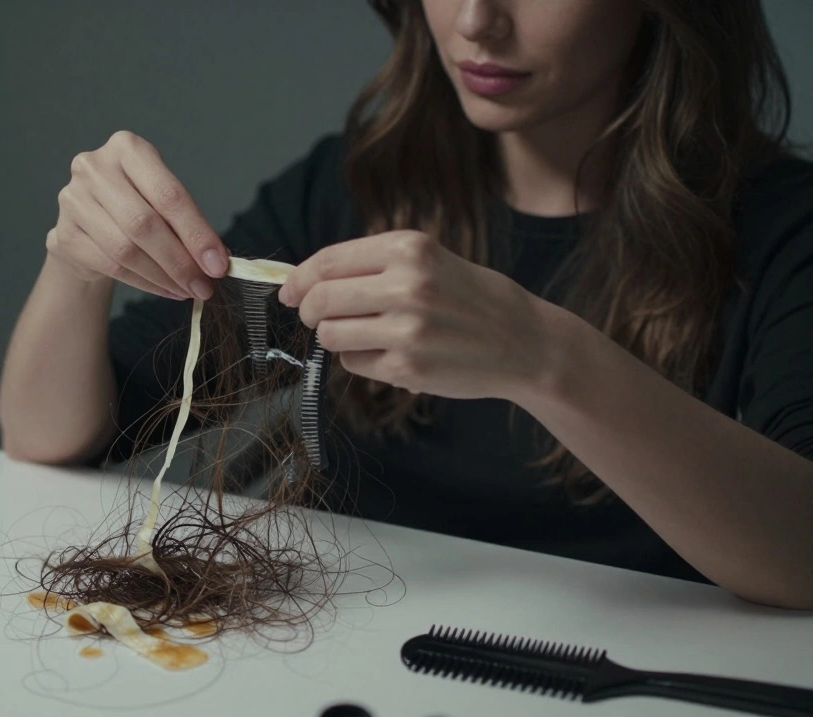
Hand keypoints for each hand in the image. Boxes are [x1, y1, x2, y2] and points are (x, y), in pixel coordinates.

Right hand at [46, 130, 228, 300]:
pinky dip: (144, 283)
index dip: (197, 233)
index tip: (218, 264)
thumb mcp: (161, 201)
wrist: (88, 226)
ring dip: (163, 276)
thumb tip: (214, 261)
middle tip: (203, 286)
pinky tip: (164, 289)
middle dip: (179, 261)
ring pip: (125, 250)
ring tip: (187, 290)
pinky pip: (110, 266)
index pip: (169, 195)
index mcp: (127, 148)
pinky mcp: (64, 234)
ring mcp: (73, 200)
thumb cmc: (135, 206)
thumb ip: (185, 224)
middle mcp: (95, 168)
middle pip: (144, 224)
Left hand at [277, 231, 555, 399]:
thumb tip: (304, 280)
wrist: (525, 342)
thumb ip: (372, 266)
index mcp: (409, 249)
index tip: (290, 291)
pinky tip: (391, 355)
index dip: (299, 278)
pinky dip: (362, 360)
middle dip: (308, 311)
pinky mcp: (407, 367)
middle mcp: (407, 284)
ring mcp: (407, 329)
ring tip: (365, 335)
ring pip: (330, 334)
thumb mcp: (429, 260)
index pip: (327, 262)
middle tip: (315, 317)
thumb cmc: (471, 298)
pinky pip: (353, 363)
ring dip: (336, 337)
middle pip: (319, 299)